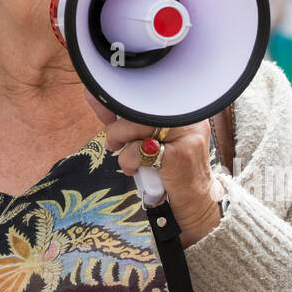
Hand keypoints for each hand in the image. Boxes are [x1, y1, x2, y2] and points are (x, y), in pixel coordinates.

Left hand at [85, 92, 221, 247]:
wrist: (194, 199)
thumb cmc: (169, 166)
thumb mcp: (150, 138)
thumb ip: (128, 119)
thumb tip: (96, 99)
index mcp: (180, 108)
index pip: (145, 92)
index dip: (119, 98)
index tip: (100, 101)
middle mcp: (187, 117)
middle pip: (138, 108)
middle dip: (117, 127)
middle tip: (115, 141)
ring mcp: (186, 135)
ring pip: (135, 126)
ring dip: (121, 144)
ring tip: (128, 158)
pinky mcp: (180, 155)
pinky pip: (138, 152)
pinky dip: (129, 162)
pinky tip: (137, 169)